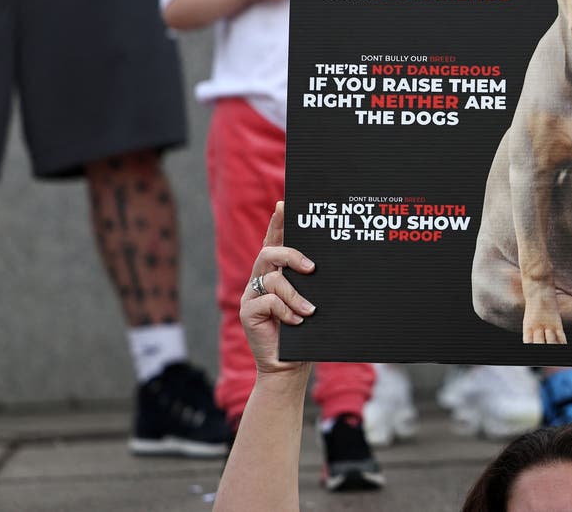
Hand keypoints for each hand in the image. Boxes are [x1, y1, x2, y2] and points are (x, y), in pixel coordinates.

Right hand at [240, 202, 316, 375]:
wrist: (288, 366)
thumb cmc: (305, 333)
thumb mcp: (312, 302)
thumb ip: (311, 284)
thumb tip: (324, 266)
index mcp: (277, 274)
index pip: (275, 242)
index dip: (278, 223)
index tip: (284, 204)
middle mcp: (261, 280)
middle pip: (269, 253)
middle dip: (291, 254)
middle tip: (312, 268)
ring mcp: (252, 296)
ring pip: (271, 278)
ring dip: (295, 295)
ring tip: (310, 311)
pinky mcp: (247, 313)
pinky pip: (267, 301)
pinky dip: (286, 311)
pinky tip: (297, 322)